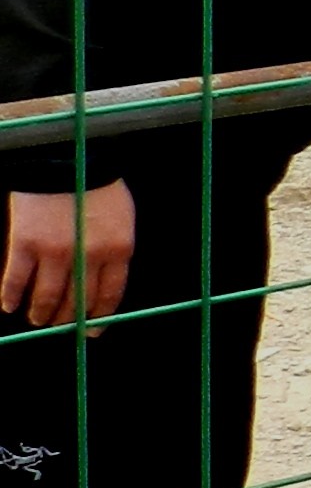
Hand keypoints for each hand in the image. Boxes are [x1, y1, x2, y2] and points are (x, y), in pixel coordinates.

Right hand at [4, 179, 133, 327]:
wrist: (66, 157)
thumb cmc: (98, 184)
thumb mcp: (122, 218)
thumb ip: (114, 250)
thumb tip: (103, 281)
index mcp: (118, 250)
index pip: (110, 295)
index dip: (100, 317)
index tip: (93, 330)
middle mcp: (88, 256)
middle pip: (78, 301)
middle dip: (69, 319)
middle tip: (61, 328)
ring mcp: (55, 252)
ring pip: (47, 296)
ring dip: (41, 313)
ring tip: (37, 320)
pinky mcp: (25, 243)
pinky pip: (16, 279)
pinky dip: (11, 296)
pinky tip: (9, 305)